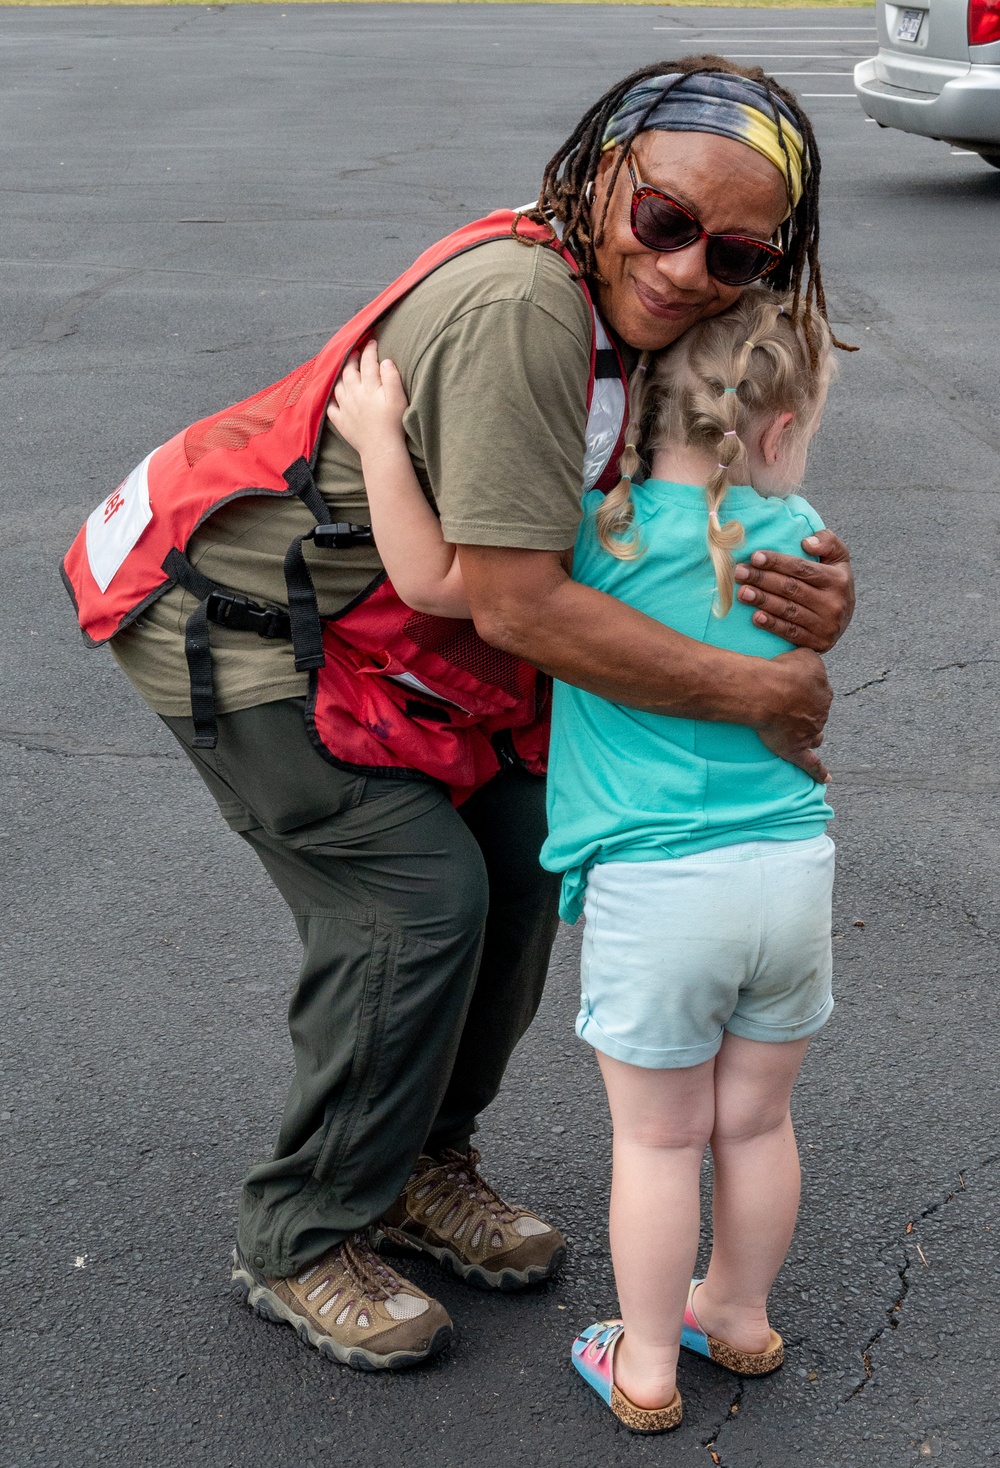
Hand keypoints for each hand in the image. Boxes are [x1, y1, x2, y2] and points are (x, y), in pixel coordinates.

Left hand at [326, 339, 408, 459]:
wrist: (381, 448)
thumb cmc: (393, 423)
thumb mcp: (398, 398)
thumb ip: (391, 377)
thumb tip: (385, 361)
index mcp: (368, 386)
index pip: (368, 362)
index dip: (370, 349)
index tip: (372, 341)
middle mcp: (353, 393)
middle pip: (349, 370)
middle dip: (352, 358)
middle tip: (356, 352)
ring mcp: (345, 407)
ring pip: (338, 385)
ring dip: (340, 375)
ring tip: (344, 371)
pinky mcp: (340, 421)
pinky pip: (331, 407)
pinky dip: (332, 400)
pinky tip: (335, 398)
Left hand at [734, 529, 853, 652]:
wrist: (845, 619)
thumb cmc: (834, 583)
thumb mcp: (838, 558)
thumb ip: (827, 541)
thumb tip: (806, 542)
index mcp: (837, 580)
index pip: (802, 568)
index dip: (777, 562)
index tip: (754, 557)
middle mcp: (833, 603)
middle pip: (791, 588)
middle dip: (762, 579)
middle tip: (739, 572)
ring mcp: (825, 625)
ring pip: (788, 610)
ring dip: (763, 601)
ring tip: (742, 592)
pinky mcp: (817, 643)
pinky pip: (790, 632)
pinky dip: (772, 625)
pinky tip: (755, 617)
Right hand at [754, 648, 832, 783]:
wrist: (768, 692)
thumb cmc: (783, 671)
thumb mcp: (805, 655)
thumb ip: (812, 661)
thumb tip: (812, 664)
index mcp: (823, 691)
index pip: (819, 692)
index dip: (807, 691)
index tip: (795, 687)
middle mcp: (820, 713)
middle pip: (817, 714)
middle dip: (808, 712)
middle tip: (790, 707)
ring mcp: (810, 732)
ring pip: (815, 736)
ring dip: (811, 735)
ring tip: (805, 736)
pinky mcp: (796, 749)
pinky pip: (810, 764)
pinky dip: (819, 772)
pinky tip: (825, 779)